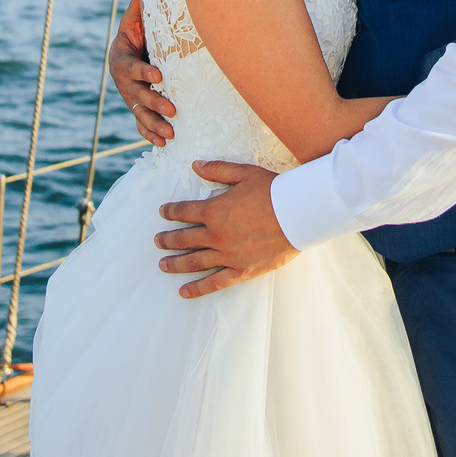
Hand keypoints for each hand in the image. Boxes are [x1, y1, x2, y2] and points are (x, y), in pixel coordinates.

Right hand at [111, 0, 174, 146]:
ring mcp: (130, 99)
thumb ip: (137, 9)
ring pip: (140, 114)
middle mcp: (124, 83)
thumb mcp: (134, 21)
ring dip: (154, 125)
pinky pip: (141, 125)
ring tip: (171, 134)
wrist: (129, 53)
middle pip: (138, 95)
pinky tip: (164, 144)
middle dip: (154, 103)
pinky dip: (150, 135)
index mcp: (121, 61)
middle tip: (172, 109)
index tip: (158, 74)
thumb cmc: (136, 35)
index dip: (143, 71)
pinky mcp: (137, 109)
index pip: (131, 68)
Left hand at [154, 161, 296, 297]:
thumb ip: (217, 170)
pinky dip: (197, 288)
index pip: (184, 211)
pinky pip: (214, 282)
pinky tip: (183, 292)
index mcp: (215, 211)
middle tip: (157, 240)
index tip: (163, 212)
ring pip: (194, 262)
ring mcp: (227, 255)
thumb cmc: (273, 191)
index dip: (171, 211)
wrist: (298, 214)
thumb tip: (195, 165)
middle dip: (168, 239)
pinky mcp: (241, 270)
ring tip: (163, 265)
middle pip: (184, 239)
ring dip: (175, 264)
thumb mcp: (244, 173)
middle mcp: (216, 235)